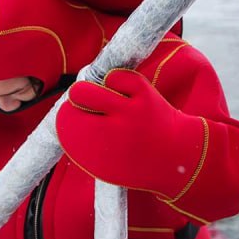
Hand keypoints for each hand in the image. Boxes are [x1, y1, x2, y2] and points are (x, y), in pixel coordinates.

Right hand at [56, 68, 205, 197]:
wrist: (175, 160)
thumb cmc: (129, 158)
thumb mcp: (100, 161)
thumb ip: (81, 137)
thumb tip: (70, 101)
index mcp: (93, 153)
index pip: (64, 120)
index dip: (70, 116)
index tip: (80, 121)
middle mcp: (108, 133)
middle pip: (76, 97)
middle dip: (79, 99)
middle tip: (91, 107)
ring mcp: (128, 113)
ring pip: (90, 87)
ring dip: (94, 89)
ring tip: (104, 98)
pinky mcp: (145, 98)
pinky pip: (116, 78)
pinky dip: (116, 81)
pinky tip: (122, 93)